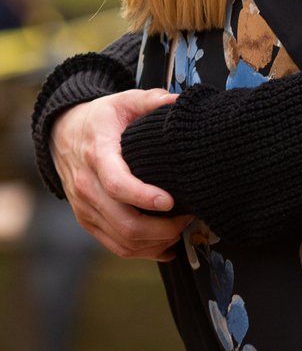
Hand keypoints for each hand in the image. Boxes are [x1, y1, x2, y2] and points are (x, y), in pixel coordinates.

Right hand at [54, 90, 187, 260]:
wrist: (62, 134)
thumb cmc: (101, 119)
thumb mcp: (123, 101)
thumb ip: (150, 99)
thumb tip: (177, 101)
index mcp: (97, 156)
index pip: (116, 184)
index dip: (143, 196)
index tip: (171, 201)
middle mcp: (86, 187)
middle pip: (123, 221)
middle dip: (162, 227)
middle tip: (190, 217)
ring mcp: (85, 208)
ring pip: (121, 240)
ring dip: (156, 242)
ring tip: (183, 229)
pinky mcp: (88, 220)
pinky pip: (115, 245)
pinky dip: (144, 251)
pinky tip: (167, 245)